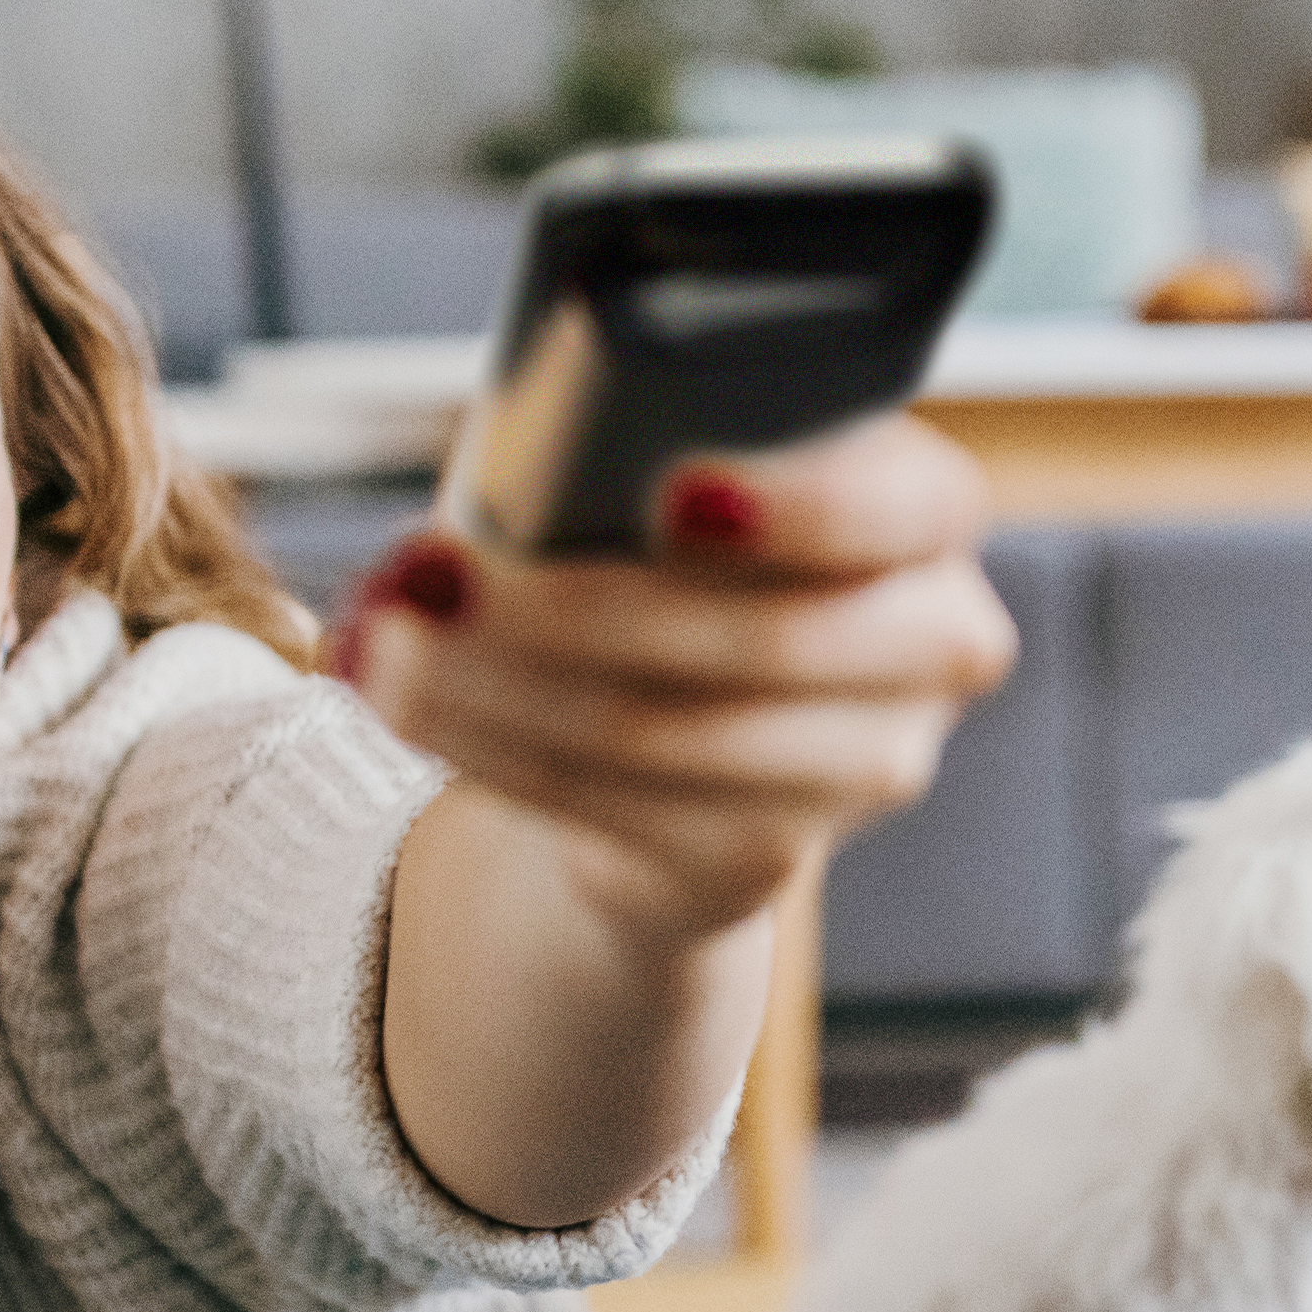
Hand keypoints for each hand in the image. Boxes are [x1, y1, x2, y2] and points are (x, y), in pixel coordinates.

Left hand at [345, 414, 1018, 945]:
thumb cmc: (650, 549)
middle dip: (569, 609)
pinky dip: (488, 748)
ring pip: (658, 733)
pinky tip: (410, 707)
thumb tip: (514, 474)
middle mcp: (927, 645)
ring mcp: (860, 768)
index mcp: (921, 512)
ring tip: (383, 646)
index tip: (674, 493)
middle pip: (757, 640)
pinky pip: (609, 806)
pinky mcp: (761, 857)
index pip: (906, 505)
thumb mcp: (649, 478)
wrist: (665, 725)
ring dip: (490, 689)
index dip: (801, 507)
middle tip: (430, 579)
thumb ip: (625, 453)